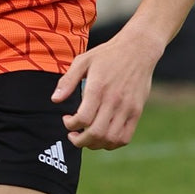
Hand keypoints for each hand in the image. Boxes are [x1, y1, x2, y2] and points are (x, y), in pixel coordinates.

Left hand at [51, 32, 158, 149]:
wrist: (139, 49)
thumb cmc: (108, 55)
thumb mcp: (83, 60)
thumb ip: (67, 81)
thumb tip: (55, 99)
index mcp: (98, 88)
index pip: (83, 118)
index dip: (70, 125)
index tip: (66, 119)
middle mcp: (114, 100)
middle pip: (96, 133)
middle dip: (80, 141)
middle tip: (73, 135)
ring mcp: (127, 108)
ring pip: (111, 139)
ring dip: (95, 144)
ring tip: (87, 138)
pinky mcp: (137, 111)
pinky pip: (125, 137)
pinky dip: (112, 143)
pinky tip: (103, 137)